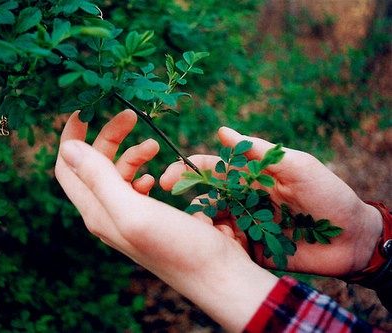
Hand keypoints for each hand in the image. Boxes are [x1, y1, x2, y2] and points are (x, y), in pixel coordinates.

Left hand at [55, 111, 277, 331]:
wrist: (218, 276)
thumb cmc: (179, 247)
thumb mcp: (135, 210)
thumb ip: (99, 180)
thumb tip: (68, 148)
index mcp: (97, 212)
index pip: (66, 167)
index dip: (70, 137)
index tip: (86, 109)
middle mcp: (108, 215)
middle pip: (94, 164)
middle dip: (109, 136)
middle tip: (132, 114)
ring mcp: (129, 217)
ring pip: (118, 172)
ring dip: (132, 153)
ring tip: (155, 145)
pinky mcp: (151, 218)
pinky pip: (137, 187)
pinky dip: (144, 172)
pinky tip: (157, 176)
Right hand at [160, 126, 382, 276]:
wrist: (352, 239)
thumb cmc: (328, 195)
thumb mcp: (297, 166)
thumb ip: (260, 151)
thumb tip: (222, 130)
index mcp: (252, 178)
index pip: (214, 170)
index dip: (189, 170)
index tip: (168, 175)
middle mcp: (245, 200)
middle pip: (207, 198)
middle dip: (188, 201)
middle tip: (170, 211)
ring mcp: (248, 226)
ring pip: (213, 224)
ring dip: (204, 225)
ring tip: (205, 229)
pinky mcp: (254, 250)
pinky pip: (229, 248)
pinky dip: (220, 246)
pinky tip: (221, 247)